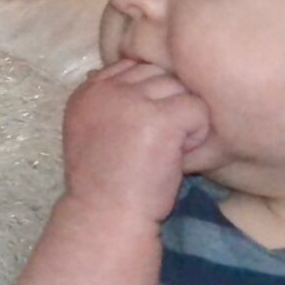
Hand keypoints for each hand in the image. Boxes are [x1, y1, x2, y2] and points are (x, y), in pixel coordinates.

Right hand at [63, 60, 210, 222]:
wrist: (105, 217)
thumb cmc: (103, 186)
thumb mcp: (89, 134)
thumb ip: (108, 104)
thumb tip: (137, 76)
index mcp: (86, 92)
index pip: (129, 67)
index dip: (146, 95)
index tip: (144, 129)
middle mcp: (107, 90)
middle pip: (157, 74)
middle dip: (166, 104)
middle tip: (160, 142)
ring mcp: (133, 101)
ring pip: (179, 88)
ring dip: (183, 118)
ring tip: (170, 150)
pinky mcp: (161, 117)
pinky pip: (196, 108)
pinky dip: (197, 134)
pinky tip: (180, 157)